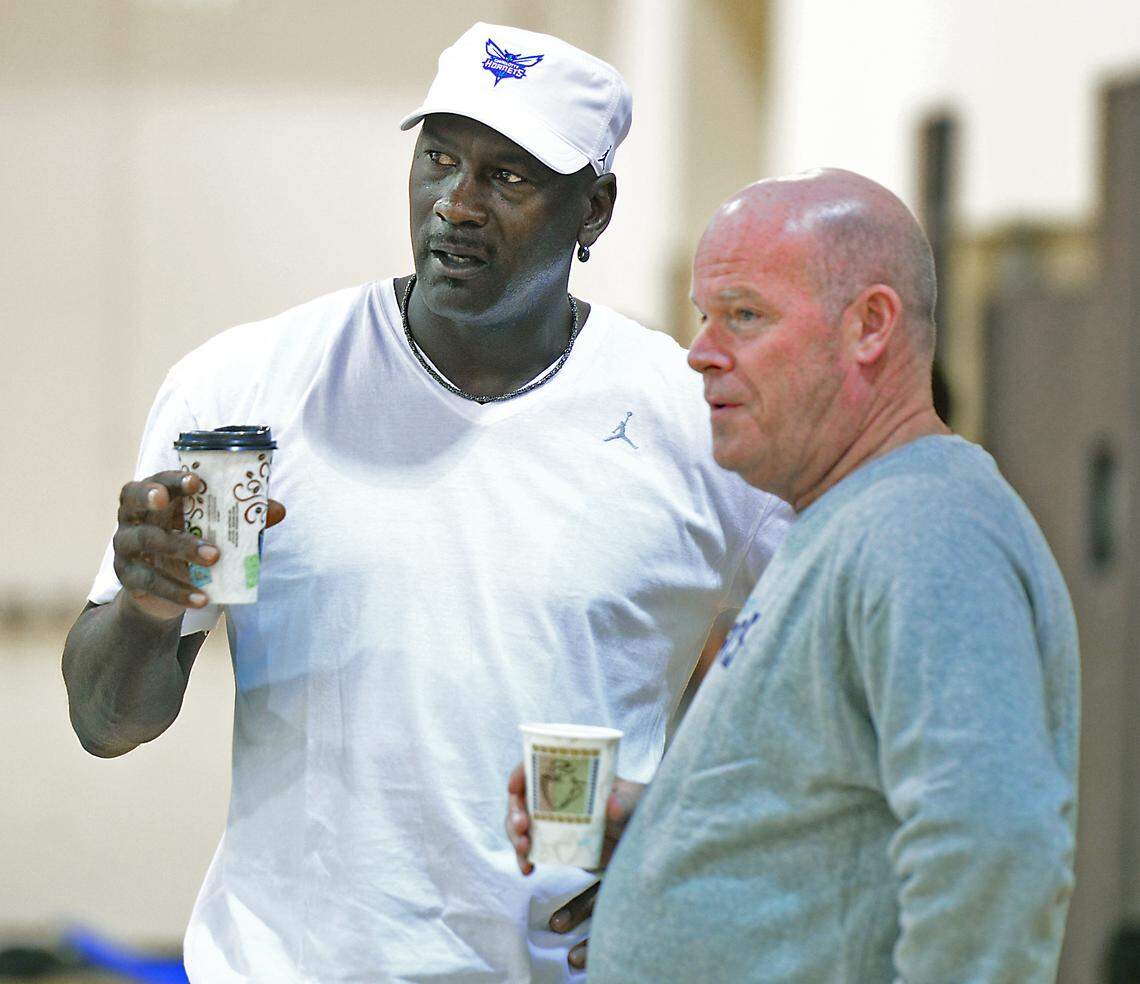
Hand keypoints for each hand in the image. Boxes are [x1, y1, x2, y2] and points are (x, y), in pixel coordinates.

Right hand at [113, 470, 285, 621]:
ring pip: (146, 540)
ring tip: (214, 557)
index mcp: (155, 496)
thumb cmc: (190, 543)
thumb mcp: (214, 530)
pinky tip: (202, 598)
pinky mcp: (127, 576)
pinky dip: (177, 590)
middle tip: (166, 501)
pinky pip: (149, 581)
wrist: (164, 592)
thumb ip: (242, 518)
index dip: (172, 478)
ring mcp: (125, 545)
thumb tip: (277, 510)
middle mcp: (133, 515)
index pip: (157, 478)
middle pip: (132, 498)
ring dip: (180, 547)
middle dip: (150, 496)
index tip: (195, 481)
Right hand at [505, 762, 644, 970]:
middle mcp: (560, 795)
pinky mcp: (560, 845)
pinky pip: (533, 849)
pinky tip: (528, 869)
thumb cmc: (643, 807)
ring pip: (523, 825)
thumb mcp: (638, 800)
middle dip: (515, 812)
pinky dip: (525, 858)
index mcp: (575, 775)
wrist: (649, 838)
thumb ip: (627, 802)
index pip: (540, 764)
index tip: (514, 786)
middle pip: (524, 797)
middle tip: (522, 828)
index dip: (522, 772)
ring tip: (524, 853)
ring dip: (516, 836)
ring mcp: (557, 821)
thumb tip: (611, 806)